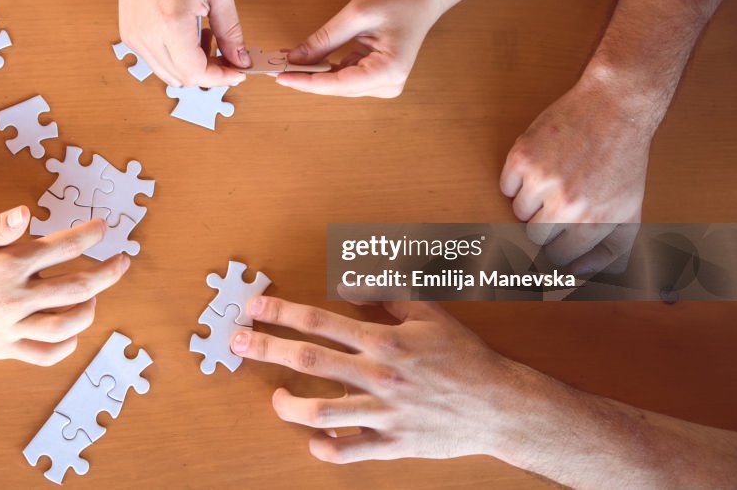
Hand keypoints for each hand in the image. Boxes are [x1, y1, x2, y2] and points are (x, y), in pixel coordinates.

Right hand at [0, 212, 128, 364]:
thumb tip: (27, 213)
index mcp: (8, 265)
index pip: (64, 247)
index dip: (90, 234)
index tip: (104, 228)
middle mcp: (16, 298)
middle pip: (79, 286)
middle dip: (108, 271)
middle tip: (122, 261)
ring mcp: (11, 327)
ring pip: (68, 324)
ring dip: (90, 308)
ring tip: (95, 296)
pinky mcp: (2, 349)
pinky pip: (44, 354)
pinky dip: (65, 346)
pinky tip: (69, 333)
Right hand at [114, 0, 247, 87]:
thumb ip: (231, 30)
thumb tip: (240, 60)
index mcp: (172, 23)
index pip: (196, 72)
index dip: (220, 78)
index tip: (237, 72)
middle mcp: (149, 36)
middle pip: (184, 79)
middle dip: (210, 74)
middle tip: (227, 56)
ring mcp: (135, 39)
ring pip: (170, 75)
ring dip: (193, 68)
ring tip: (206, 41)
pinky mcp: (130, 38)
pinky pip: (158, 63)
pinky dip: (177, 60)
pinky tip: (187, 37)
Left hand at [232, 297, 530, 461]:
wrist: (499, 404)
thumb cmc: (463, 356)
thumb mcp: (429, 312)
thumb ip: (386, 294)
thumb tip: (347, 285)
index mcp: (385, 340)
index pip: (321, 321)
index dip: (283, 312)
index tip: (256, 307)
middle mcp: (379, 374)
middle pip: (310, 360)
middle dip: (267, 349)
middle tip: (236, 343)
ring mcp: (384, 411)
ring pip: (322, 411)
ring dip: (290, 404)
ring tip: (276, 397)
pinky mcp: (393, 443)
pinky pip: (350, 451)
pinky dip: (327, 448)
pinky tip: (313, 439)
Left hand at [277, 0, 440, 97]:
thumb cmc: (396, 2)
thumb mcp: (355, 16)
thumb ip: (324, 40)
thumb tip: (296, 58)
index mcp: (387, 71)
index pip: (338, 84)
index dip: (306, 83)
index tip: (281, 77)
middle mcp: (388, 84)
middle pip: (336, 87)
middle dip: (307, 77)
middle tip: (277, 66)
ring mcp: (384, 84)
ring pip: (338, 85)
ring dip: (314, 73)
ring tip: (289, 61)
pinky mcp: (377, 78)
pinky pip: (344, 77)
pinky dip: (325, 69)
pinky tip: (307, 60)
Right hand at [500, 72, 653, 267]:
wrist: (614, 107)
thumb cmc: (623, 160)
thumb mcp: (631, 210)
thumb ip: (611, 251)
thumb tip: (577, 275)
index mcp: (595, 223)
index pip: (559, 257)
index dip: (560, 244)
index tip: (563, 232)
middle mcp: (567, 205)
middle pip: (534, 236)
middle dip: (546, 220)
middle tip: (562, 198)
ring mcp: (542, 180)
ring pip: (518, 211)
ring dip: (532, 199)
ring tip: (555, 177)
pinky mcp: (522, 157)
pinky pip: (505, 186)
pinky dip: (518, 178)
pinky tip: (542, 164)